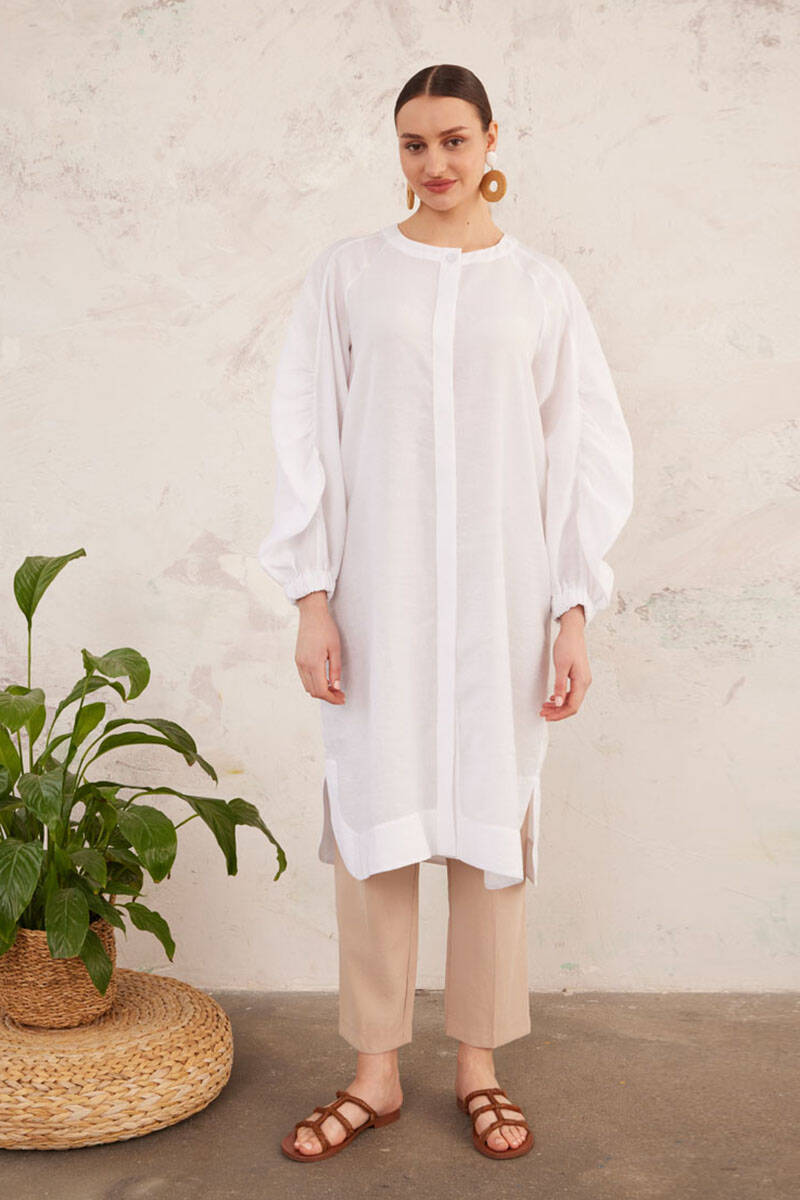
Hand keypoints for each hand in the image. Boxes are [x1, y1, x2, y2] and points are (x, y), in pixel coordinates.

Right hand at [294, 592, 345, 704]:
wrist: (312, 614)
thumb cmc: (325, 628)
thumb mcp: (335, 649)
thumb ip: (335, 670)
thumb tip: (336, 686)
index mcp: (313, 663)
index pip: (322, 690)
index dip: (332, 698)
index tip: (342, 698)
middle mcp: (303, 665)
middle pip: (314, 691)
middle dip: (328, 696)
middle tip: (340, 695)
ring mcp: (298, 663)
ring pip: (308, 686)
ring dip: (320, 691)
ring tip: (334, 688)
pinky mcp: (297, 659)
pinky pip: (304, 678)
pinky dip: (314, 683)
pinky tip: (325, 679)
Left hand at [539, 605, 590, 720]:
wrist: (572, 632)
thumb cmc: (567, 645)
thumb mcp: (560, 666)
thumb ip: (560, 686)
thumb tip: (559, 703)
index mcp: (582, 681)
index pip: (572, 706)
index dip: (559, 714)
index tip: (547, 716)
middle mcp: (585, 682)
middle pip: (572, 705)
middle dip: (558, 712)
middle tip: (543, 713)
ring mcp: (583, 680)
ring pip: (572, 699)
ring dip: (558, 705)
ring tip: (545, 707)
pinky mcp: (579, 676)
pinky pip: (572, 692)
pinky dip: (562, 697)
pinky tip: (553, 698)